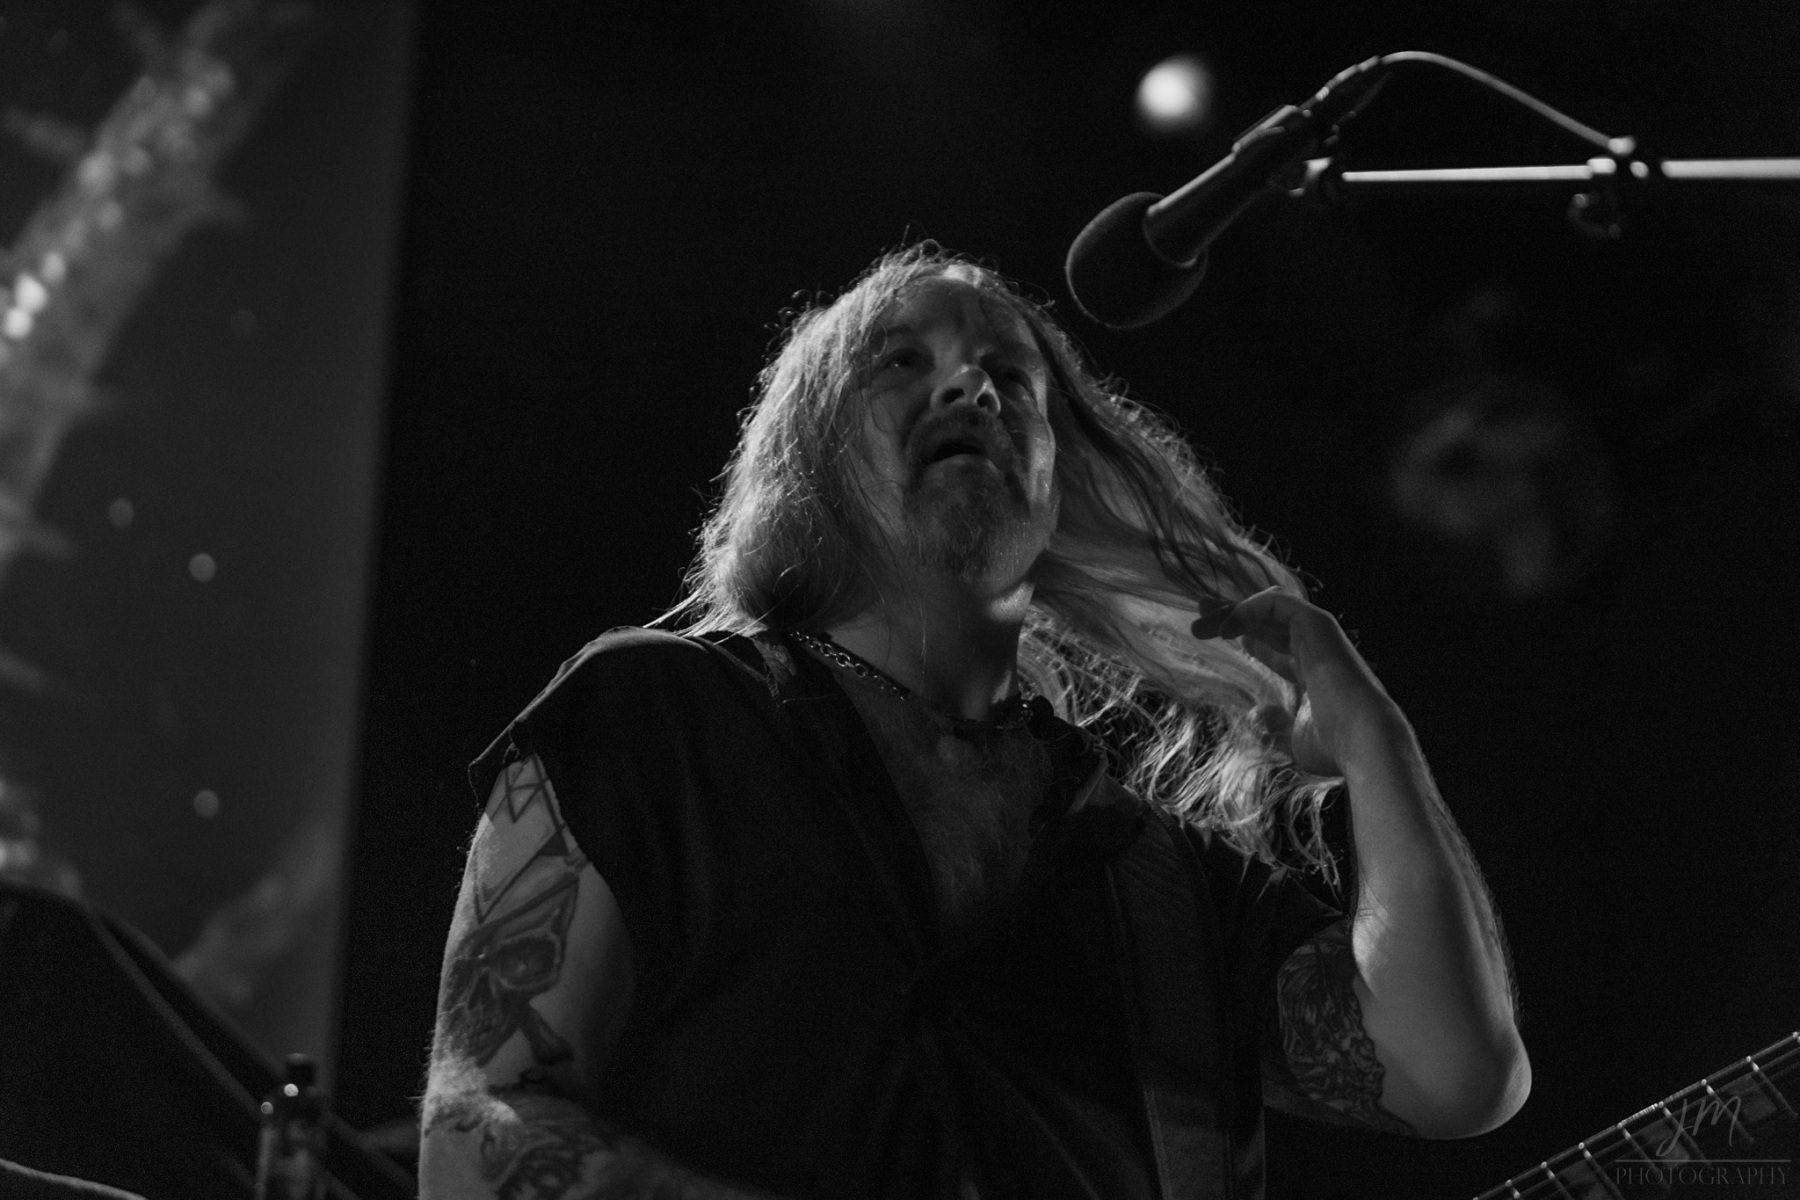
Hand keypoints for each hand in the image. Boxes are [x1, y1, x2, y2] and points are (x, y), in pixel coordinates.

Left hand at [1191, 588, 1404, 775]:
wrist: (1362, 738)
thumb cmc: (1333, 746)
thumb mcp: (1293, 741)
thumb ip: (1273, 727)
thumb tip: (1255, 714)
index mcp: (1314, 674)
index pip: (1278, 647)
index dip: (1248, 638)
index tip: (1216, 636)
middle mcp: (1317, 649)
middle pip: (1269, 622)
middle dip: (1233, 616)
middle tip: (1199, 619)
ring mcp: (1318, 634)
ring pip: (1270, 607)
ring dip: (1232, 611)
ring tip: (1199, 624)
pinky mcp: (1315, 622)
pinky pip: (1275, 602)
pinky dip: (1247, 609)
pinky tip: (1225, 629)